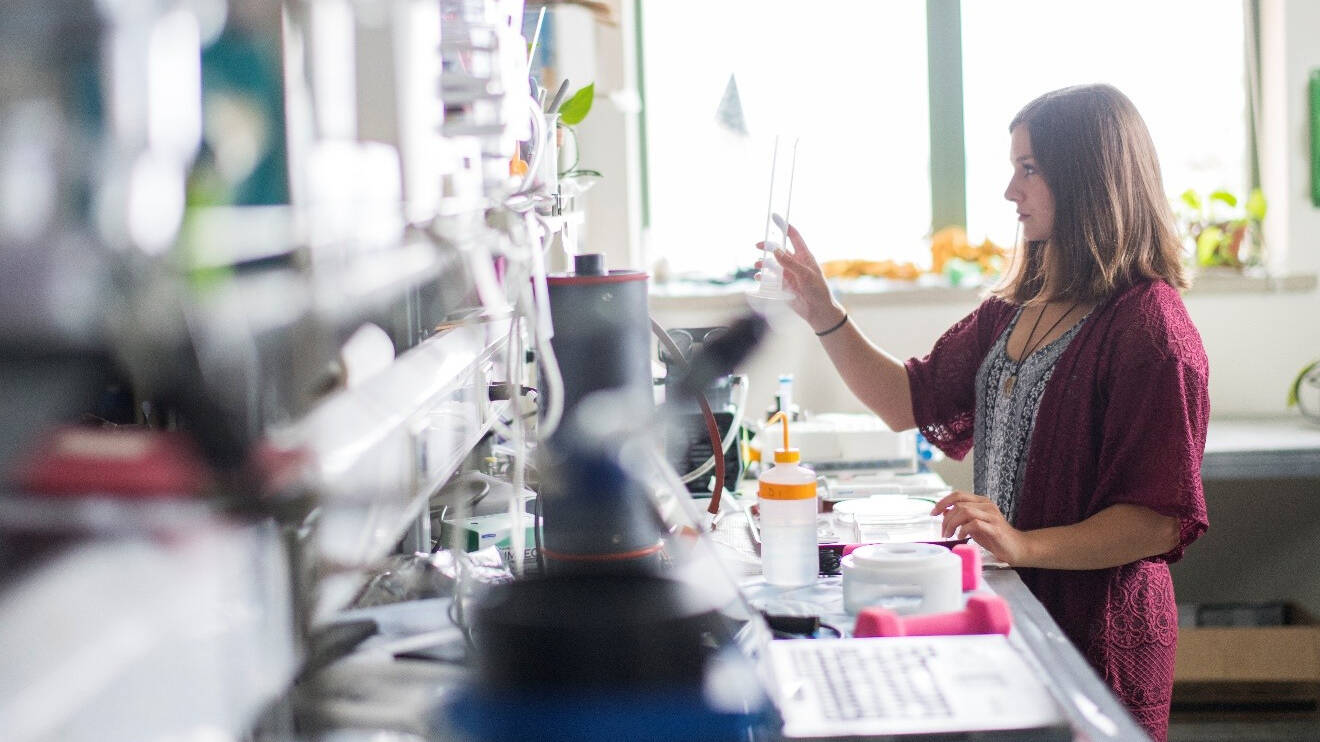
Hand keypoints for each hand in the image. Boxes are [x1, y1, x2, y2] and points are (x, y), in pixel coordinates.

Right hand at [753, 217, 844, 331]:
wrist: (818, 311)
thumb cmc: (817, 291)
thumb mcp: (806, 275)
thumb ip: (790, 263)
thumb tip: (776, 250)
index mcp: (804, 256)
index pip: (793, 236)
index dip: (784, 226)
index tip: (774, 217)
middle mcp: (794, 262)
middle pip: (778, 249)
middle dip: (767, 246)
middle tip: (757, 246)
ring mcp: (788, 273)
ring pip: (771, 263)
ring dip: (763, 262)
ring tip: (758, 265)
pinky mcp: (782, 285)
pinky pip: (769, 278)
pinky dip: (762, 277)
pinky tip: (759, 278)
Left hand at [930, 491, 1029, 564]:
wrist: (1016, 548)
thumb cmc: (994, 537)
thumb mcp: (973, 525)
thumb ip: (961, 517)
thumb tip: (943, 511)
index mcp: (981, 502)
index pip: (958, 495)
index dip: (943, 502)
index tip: (933, 513)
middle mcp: (987, 505)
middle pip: (959, 503)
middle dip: (946, 518)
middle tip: (943, 532)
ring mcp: (992, 516)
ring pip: (965, 511)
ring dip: (952, 524)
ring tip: (949, 535)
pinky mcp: (995, 528)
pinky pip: (974, 524)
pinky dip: (963, 530)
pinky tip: (961, 537)